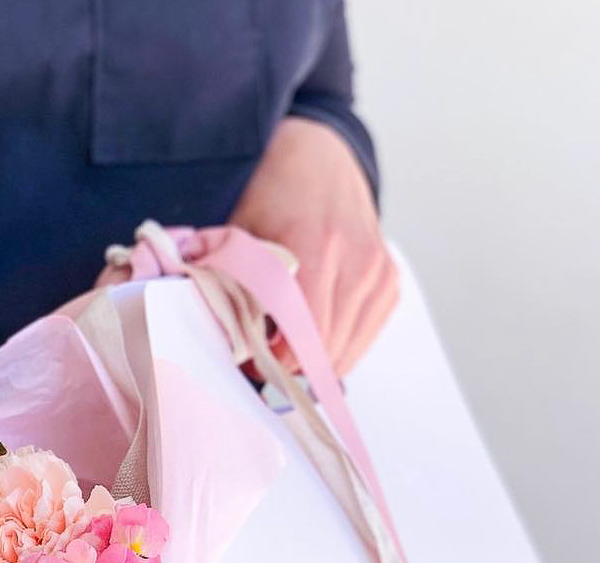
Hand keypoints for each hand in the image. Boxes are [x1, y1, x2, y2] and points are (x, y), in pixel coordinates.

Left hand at [228, 116, 398, 376]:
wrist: (320, 158)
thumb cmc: (275, 196)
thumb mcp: (239, 233)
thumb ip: (225, 282)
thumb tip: (210, 330)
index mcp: (318, 248)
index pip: (302, 336)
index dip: (272, 361)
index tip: (248, 361)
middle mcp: (357, 263)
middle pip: (325, 350)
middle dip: (290, 366)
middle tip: (261, 360)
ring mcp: (378, 274)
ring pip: (346, 352)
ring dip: (313, 362)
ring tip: (285, 348)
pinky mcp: (389, 283)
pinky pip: (363, 338)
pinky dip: (336, 348)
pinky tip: (312, 337)